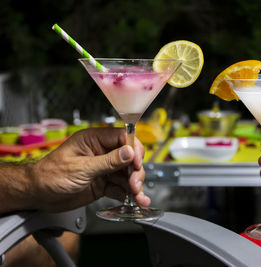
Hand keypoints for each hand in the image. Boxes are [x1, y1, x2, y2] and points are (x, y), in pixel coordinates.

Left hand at [29, 127, 149, 211]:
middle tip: (134, 184)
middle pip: (129, 157)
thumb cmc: (50, 175)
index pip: (123, 137)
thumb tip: (129, 152)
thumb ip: (108, 161)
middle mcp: (102, 152)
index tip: (137, 163)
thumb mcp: (81, 168)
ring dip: (135, 186)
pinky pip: (121, 187)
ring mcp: (104, 169)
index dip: (134, 149)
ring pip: (127, 174)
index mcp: (94, 140)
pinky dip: (129, 194)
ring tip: (138, 197)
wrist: (37, 195)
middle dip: (135, 171)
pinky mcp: (103, 183)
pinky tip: (135, 201)